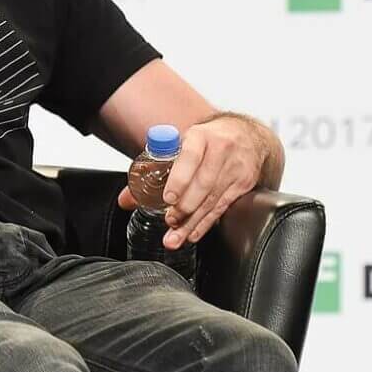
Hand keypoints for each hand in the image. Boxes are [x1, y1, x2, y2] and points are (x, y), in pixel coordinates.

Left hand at [116, 116, 271, 249]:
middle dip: (185, 206)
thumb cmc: (207, 139)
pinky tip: (193, 233)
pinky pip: (222, 207)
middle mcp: (220, 151)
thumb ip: (155, 167)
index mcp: (200, 136)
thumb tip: (126, 199)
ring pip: (213, 200)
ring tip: (176, 236)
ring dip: (192, 222)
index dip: (180, 179)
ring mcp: (235, 168)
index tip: (168, 198)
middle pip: (204, 183)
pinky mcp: (243, 184)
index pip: (191, 157)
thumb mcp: (183, 143)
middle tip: (170, 221)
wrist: (245, 135)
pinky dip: (206, 223)